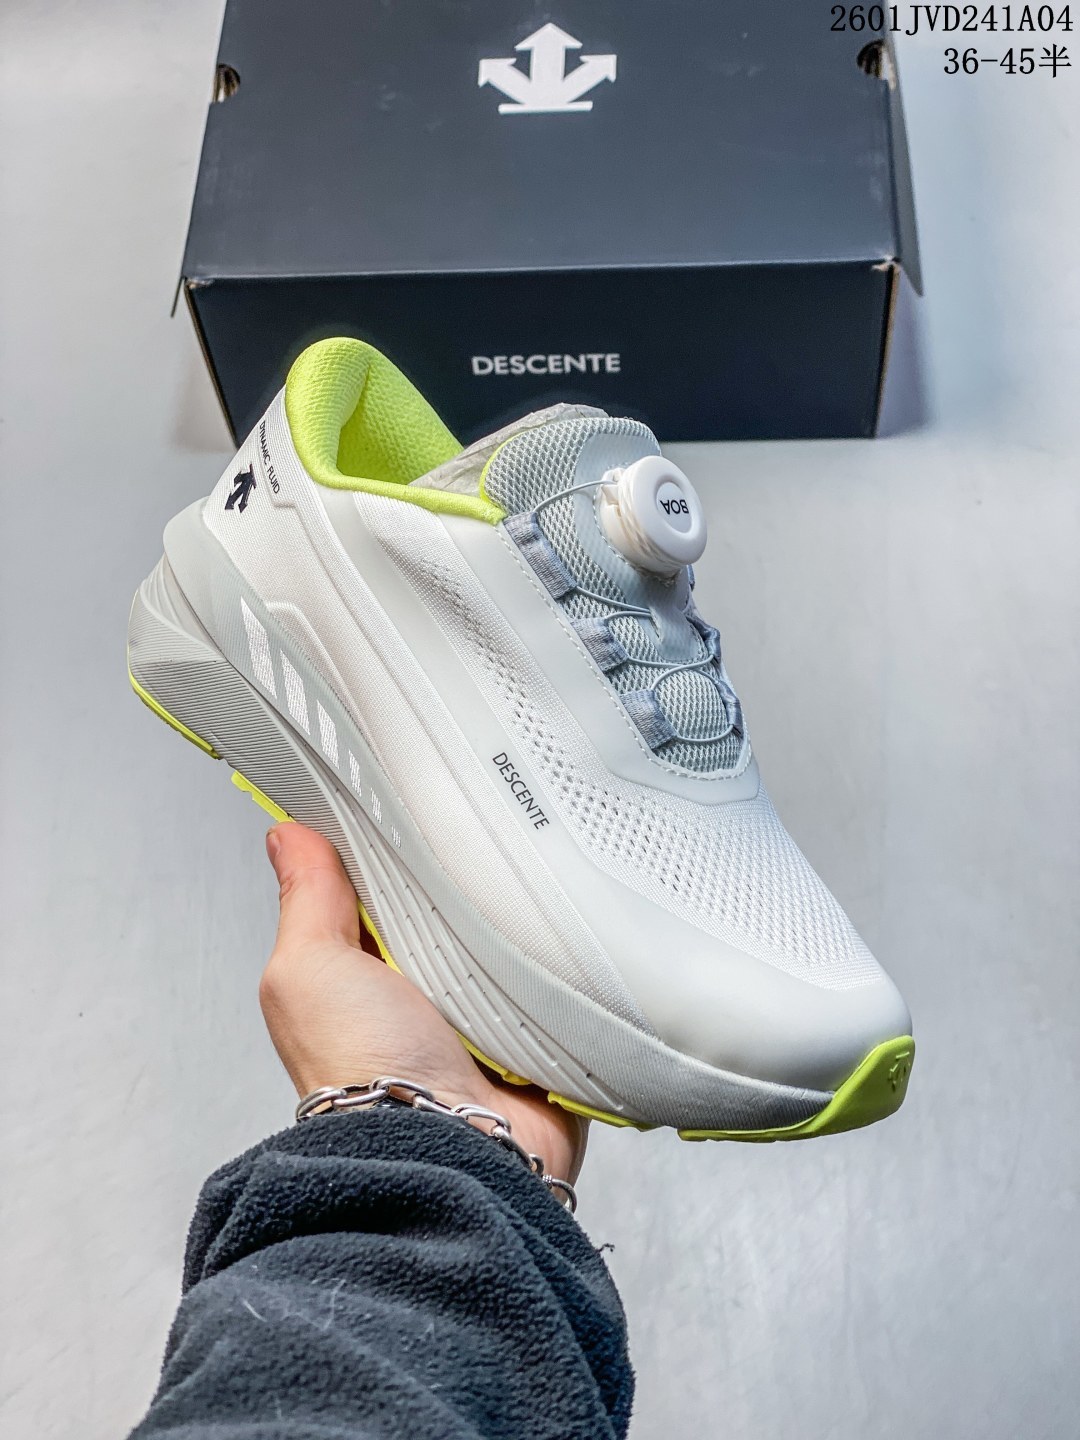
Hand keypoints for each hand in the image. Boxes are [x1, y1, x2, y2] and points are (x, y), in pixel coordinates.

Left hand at [259, 822, 586, 1184]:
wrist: (445, 1152)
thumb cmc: (363, 1074)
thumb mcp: (309, 970)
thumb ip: (306, 901)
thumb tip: (288, 839)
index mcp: (367, 980)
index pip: (387, 895)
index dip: (399, 856)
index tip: (419, 813)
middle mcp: (426, 1003)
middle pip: (457, 917)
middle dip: (470, 890)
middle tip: (482, 856)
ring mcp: (487, 1025)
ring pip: (515, 949)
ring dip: (521, 932)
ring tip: (524, 906)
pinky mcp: (542, 1045)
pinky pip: (565, 989)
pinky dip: (566, 972)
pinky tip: (562, 949)